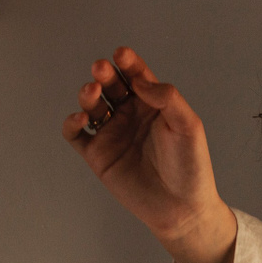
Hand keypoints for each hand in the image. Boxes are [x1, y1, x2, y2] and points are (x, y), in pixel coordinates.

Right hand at [62, 48, 235, 262]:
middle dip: (105, 74)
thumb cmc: (190, 165)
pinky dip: (71, 123)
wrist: (181, 207)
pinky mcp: (97, 155)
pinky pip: (76, 135)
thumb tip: (140, 80)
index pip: (137, 76)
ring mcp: (112, 134)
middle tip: (101, 68)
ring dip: (88, 94)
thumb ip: (167, 98)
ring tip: (92, 91)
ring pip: (92, 105)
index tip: (121, 54)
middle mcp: (130, 115)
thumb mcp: (188, 125)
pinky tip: (79, 118)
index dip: (128, 62)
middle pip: (112, 86)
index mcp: (153, 104)